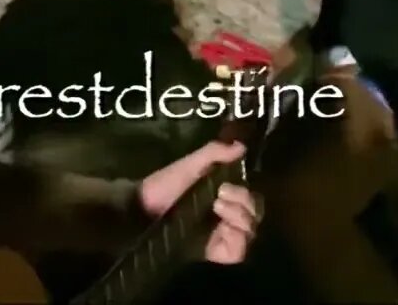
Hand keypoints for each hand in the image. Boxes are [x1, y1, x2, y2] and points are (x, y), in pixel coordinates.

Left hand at [138, 141, 259, 263]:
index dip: (247, 193)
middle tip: (221, 194)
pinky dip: (237, 239)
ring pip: (250, 232)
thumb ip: (215, 153)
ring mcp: (223, 235)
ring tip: (217, 206)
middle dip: (244, 202)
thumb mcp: (190, 164)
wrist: (142, 209)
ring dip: (240, 217)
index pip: (252, 199)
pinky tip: (223, 228)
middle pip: (255, 214)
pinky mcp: (215, 252)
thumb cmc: (165, 185)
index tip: (227, 183)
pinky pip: (239, 251)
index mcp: (226, 197)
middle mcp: (228, 217)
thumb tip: (241, 146)